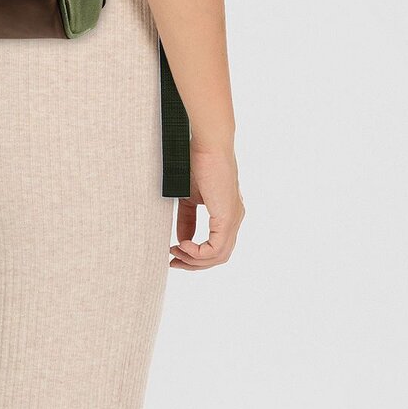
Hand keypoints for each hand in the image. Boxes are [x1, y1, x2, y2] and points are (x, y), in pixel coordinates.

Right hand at [170, 142, 242, 269]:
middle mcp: (234, 218)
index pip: (216, 246)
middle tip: (173, 261)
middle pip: (219, 256)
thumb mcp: (188, 198)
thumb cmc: (196, 163)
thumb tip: (182, 240)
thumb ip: (187, 220)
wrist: (207, 144)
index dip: (195, 255)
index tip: (174, 253)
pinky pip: (215, 248)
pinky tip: (182, 244)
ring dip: (194, 259)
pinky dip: (198, 252)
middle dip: (194, 263)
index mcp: (227, 212)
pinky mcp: (227, 218)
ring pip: (218, 256)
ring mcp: (233, 219)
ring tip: (175, 251)